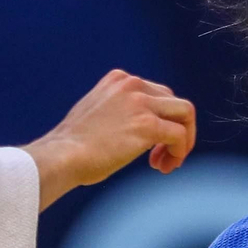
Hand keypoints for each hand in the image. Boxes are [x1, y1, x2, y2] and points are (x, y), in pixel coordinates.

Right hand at [23, 69, 196, 209]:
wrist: (61, 157)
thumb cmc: (72, 147)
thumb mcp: (96, 115)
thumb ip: (119, 112)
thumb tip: (137, 128)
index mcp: (118, 80)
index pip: (156, 94)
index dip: (161, 120)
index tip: (151, 145)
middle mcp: (132, 85)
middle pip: (174, 102)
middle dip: (174, 129)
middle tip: (160, 157)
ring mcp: (141, 103)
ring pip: (185, 113)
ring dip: (183, 140)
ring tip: (170, 162)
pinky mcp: (148, 124)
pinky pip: (179, 135)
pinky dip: (179, 152)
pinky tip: (164, 167)